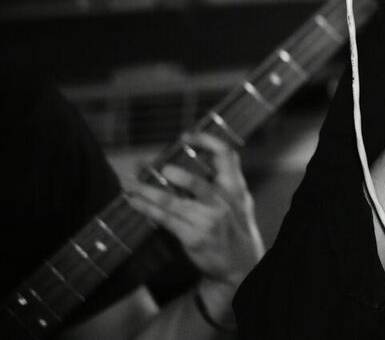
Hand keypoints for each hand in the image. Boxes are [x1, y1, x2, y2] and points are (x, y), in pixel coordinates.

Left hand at [125, 132, 264, 288]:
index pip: (227, 156)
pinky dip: (146, 208)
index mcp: (235, 187)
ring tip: (128, 182)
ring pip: (172, 202)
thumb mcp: (240, 200)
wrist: (241, 264)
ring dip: (146, 191)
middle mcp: (223, 203)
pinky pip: (165, 220)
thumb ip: (226, 178)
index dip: (207, 142)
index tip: (187, 136)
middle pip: (197, 183)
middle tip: (151, 166)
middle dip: (173, 174)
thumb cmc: (235, 227)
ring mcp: (208, 221)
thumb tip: (203, 155)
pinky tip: (133, 201)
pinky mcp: (193, 238)